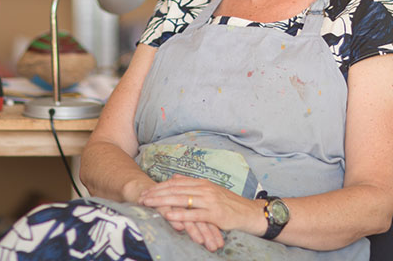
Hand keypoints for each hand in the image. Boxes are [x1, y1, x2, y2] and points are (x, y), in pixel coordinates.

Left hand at [138, 175, 264, 250]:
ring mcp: (209, 200)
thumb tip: (175, 178)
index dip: (160, 186)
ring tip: (148, 203)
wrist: (250, 213)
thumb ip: (193, 185)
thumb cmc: (229, 204)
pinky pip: (194, 214)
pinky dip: (180, 214)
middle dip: (156, 193)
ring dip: (162, 201)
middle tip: (141, 197)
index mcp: (202, 183)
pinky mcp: (214, 214)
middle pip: (175, 189)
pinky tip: (168, 215)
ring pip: (181, 199)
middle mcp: (204, 189)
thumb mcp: (210, 191)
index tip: (146, 190)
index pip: (176, 182)